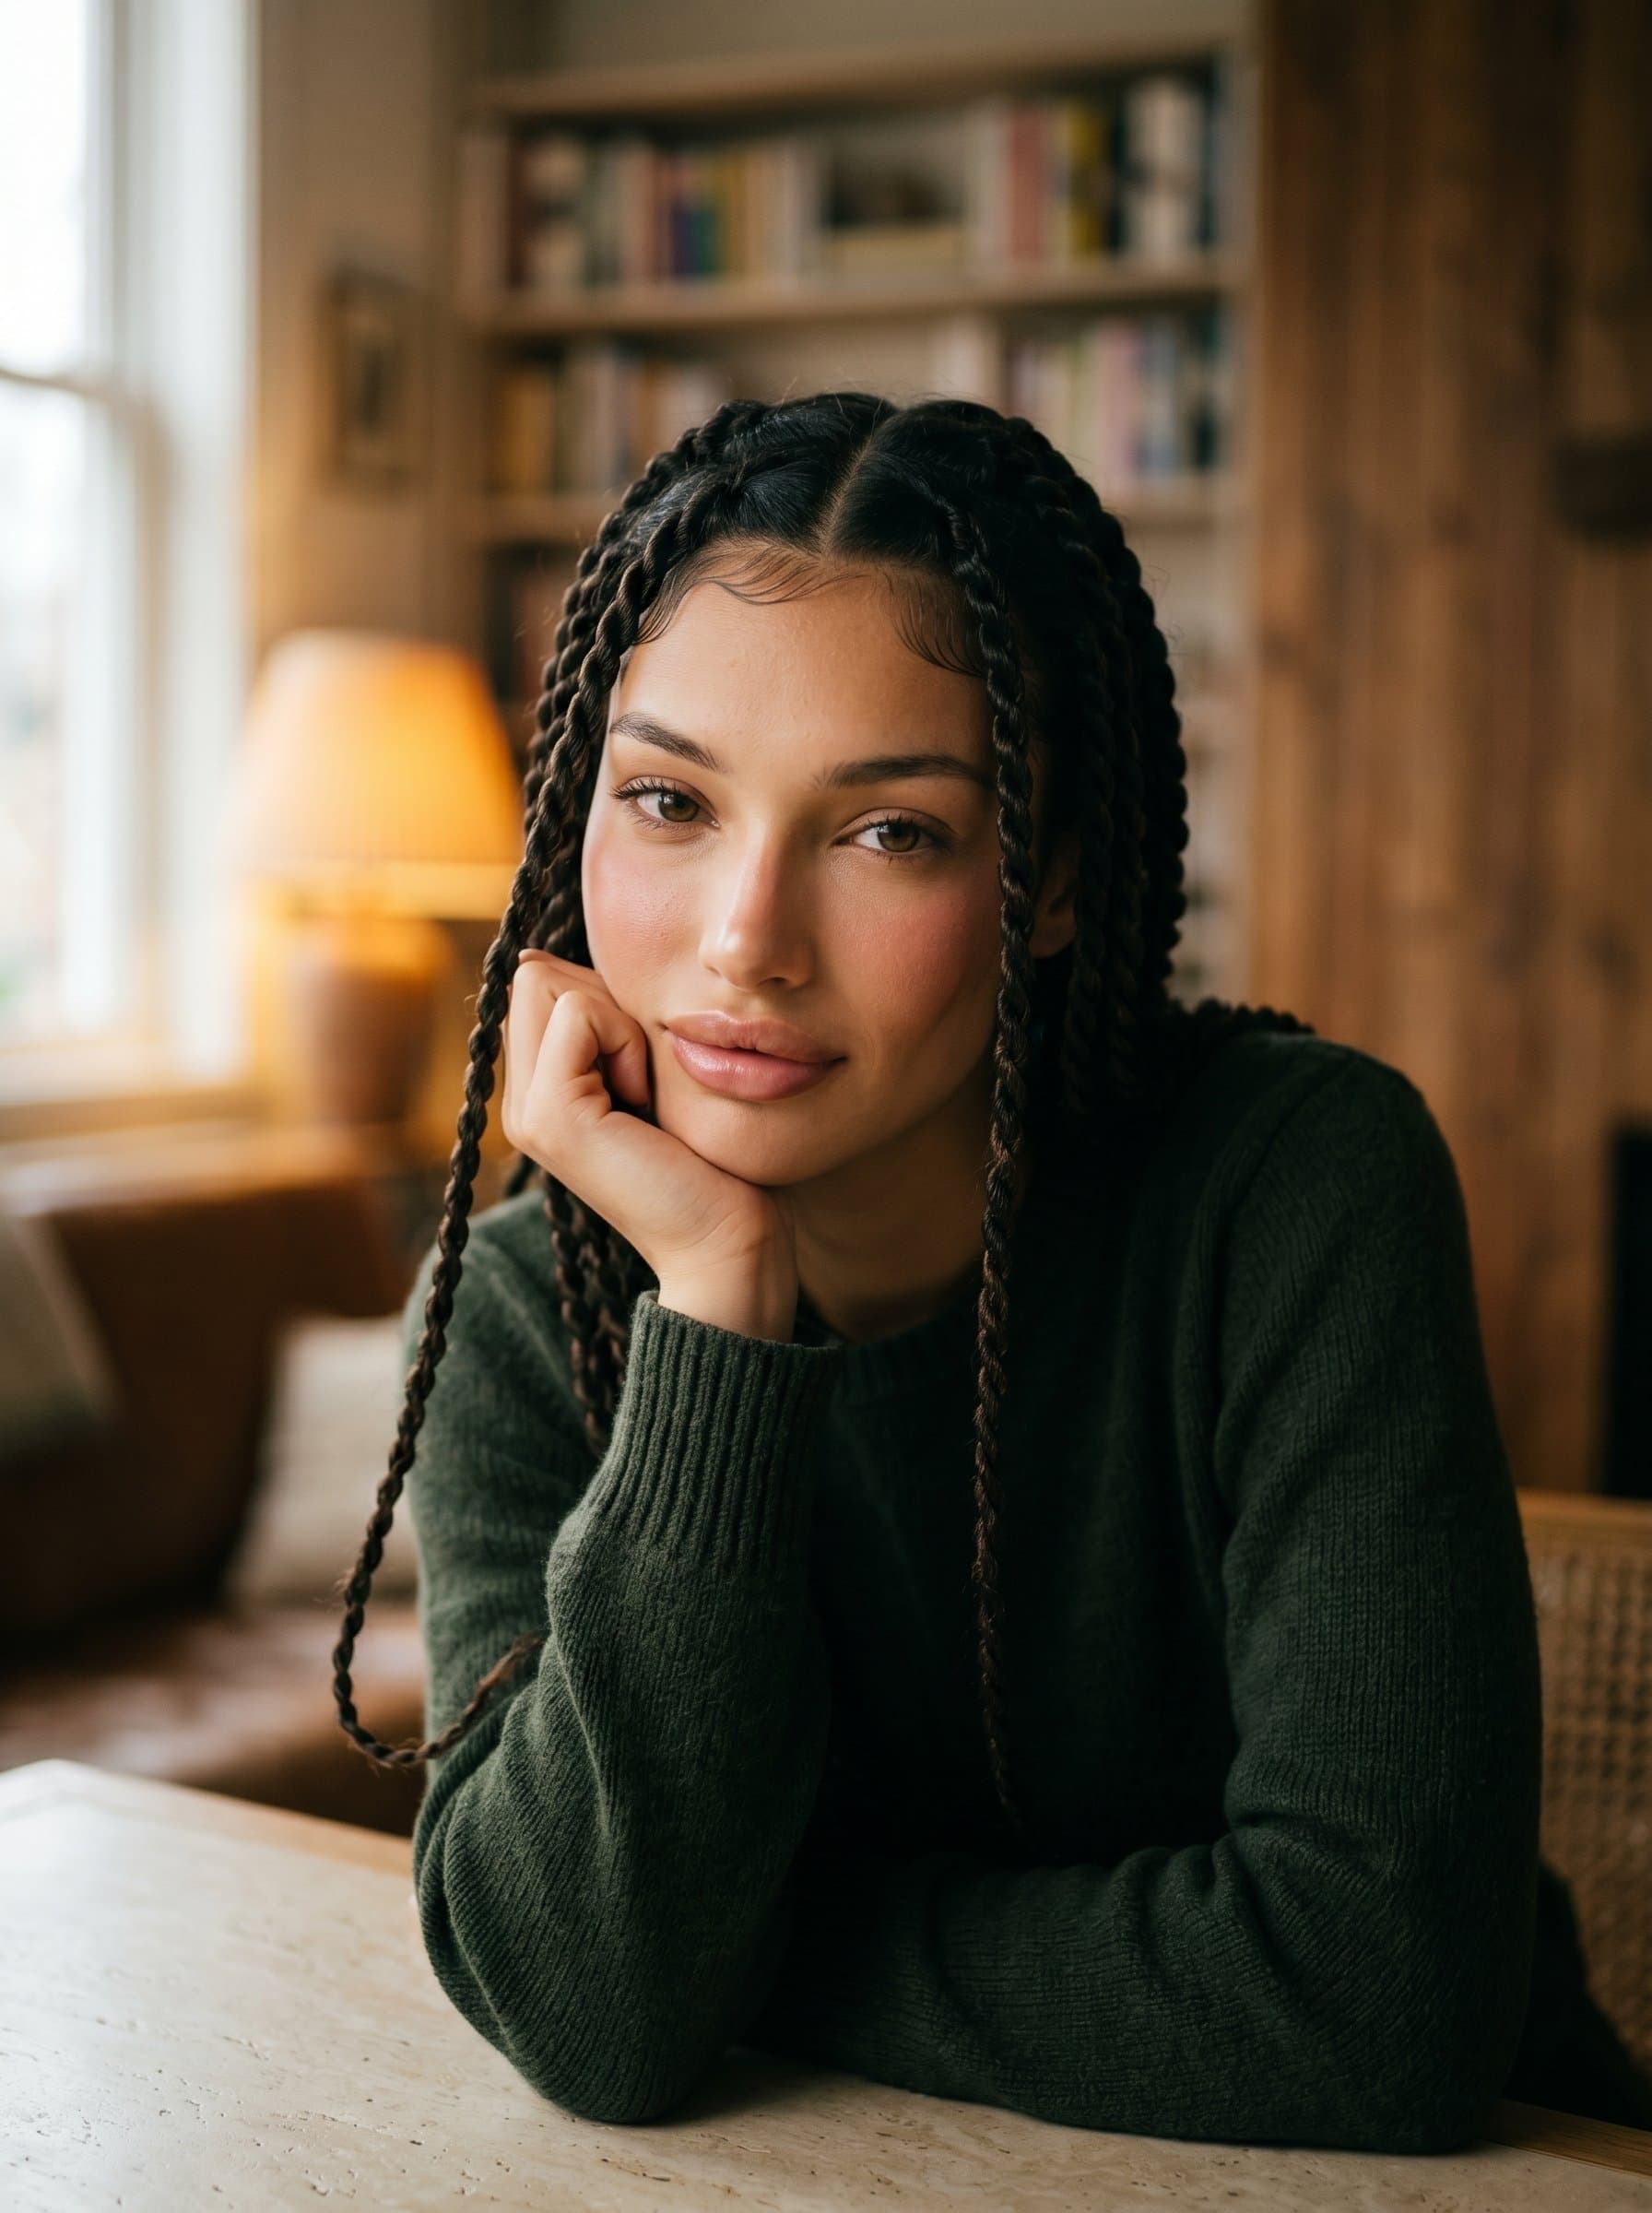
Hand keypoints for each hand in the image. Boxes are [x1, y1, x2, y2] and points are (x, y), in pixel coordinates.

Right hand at [502, 950, 798, 1291]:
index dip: (602, 998)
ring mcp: (526, 1111)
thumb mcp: (650, 1069)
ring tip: (642, 1092)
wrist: (726, 1240)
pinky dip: (626, 1040)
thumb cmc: (711, 1157)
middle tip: (642, 1077)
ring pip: (544, 981)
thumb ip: (608, 1022)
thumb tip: (562, 956)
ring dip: (617, 1022)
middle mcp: (519, 1102)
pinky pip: (578, 1012)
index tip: (641, 1066)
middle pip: (534, 974)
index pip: (538, 980)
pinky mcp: (550, 1114)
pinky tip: (643, 1101)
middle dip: (604, 1002)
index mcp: (538, 1091)